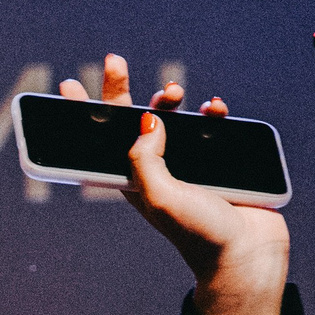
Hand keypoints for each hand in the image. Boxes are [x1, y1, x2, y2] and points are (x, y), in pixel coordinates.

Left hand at [60, 55, 289, 314]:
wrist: (247, 254)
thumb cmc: (199, 233)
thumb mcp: (160, 196)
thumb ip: (145, 158)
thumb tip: (145, 120)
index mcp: (133, 181)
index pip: (102, 141)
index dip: (84, 114)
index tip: (68, 85)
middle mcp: (156, 170)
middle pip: (131, 121)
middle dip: (121, 90)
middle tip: (114, 61)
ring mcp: (188, 166)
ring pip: (171, 119)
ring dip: (168, 99)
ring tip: (172, 90)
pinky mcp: (218, 162)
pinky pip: (210, 128)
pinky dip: (211, 113)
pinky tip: (215, 108)